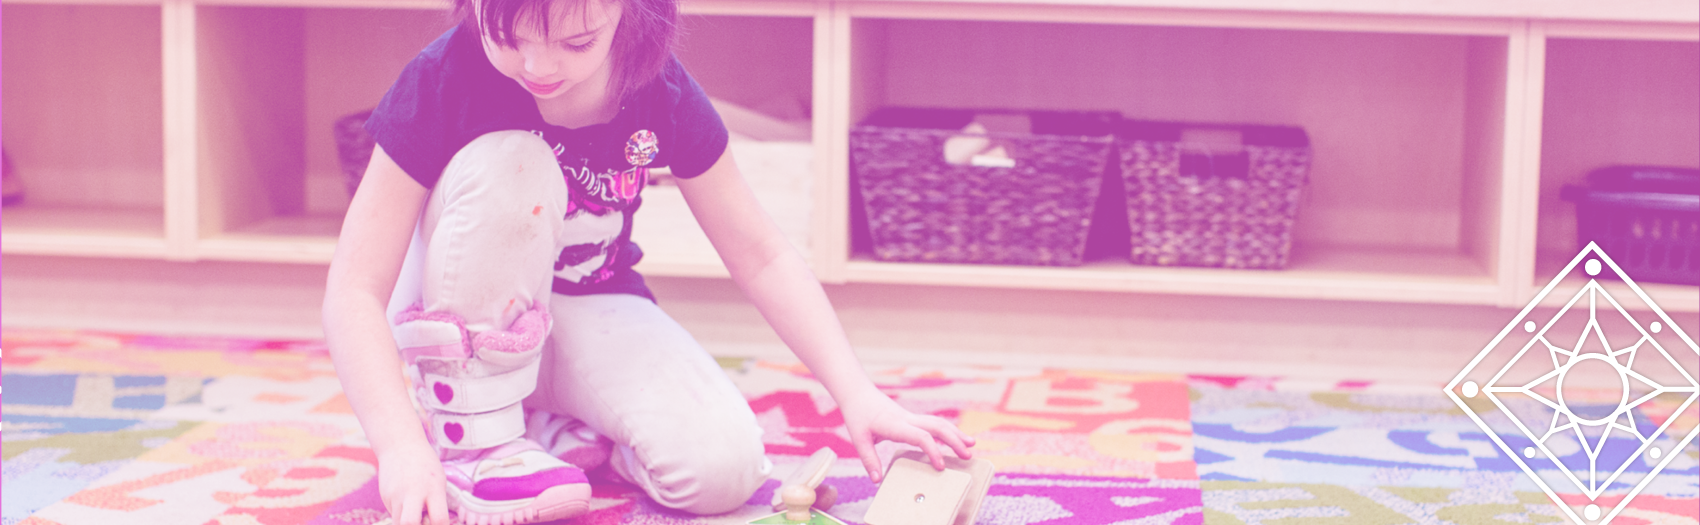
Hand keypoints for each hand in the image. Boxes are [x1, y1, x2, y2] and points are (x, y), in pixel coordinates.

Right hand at [376, 441, 449, 524]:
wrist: (400, 446)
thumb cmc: (425, 465)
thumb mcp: (439, 480)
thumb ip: (437, 503)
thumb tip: (435, 524)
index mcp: (433, 488)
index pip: (439, 518)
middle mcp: (413, 493)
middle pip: (409, 524)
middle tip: (422, 524)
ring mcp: (396, 496)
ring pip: (399, 523)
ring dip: (408, 524)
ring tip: (415, 513)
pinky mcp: (385, 498)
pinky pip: (394, 514)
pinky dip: (401, 514)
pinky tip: (405, 501)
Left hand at [838, 389, 975, 482]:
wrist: (858, 393)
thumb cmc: (858, 416)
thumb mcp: (859, 439)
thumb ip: (868, 459)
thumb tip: (877, 480)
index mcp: (896, 425)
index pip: (920, 437)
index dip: (933, 451)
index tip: (940, 466)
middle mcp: (907, 419)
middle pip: (937, 427)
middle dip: (954, 440)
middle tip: (968, 455)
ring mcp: (911, 417)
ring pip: (938, 423)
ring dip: (955, 433)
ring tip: (971, 445)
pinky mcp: (911, 418)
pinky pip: (933, 423)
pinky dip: (947, 430)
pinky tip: (955, 438)